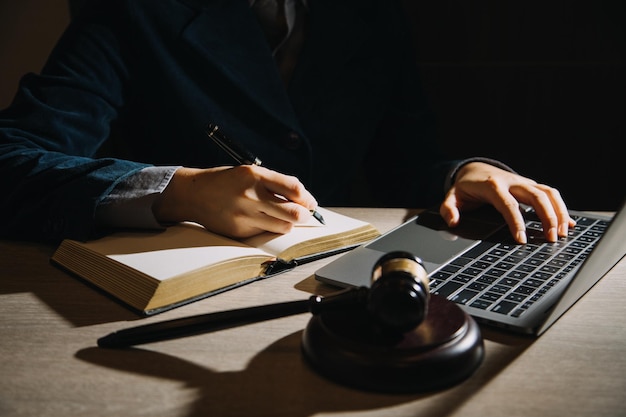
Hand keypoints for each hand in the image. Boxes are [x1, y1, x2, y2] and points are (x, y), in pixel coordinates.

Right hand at [152, 165, 318, 237]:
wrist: (194, 194)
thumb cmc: (227, 181)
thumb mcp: (250, 172)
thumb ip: (275, 183)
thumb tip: (304, 199)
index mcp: (255, 175)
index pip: (294, 189)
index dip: (307, 198)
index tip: (309, 202)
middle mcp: (251, 195)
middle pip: (294, 213)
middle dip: (305, 214)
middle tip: (304, 213)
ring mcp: (245, 215)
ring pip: (284, 226)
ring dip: (289, 223)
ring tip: (282, 216)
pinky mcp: (240, 231)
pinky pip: (265, 232)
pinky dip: (269, 227)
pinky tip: (259, 219)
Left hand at [439, 162, 575, 243]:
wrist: (475, 170)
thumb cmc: (466, 187)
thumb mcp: (452, 196)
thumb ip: (449, 209)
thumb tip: (453, 221)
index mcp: (493, 186)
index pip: (509, 205)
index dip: (517, 222)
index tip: (522, 239)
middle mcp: (512, 182)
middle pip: (536, 196)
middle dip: (547, 217)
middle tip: (551, 238)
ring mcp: (523, 183)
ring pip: (548, 193)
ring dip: (559, 212)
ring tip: (562, 233)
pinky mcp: (531, 186)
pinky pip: (550, 194)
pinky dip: (561, 207)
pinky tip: (569, 223)